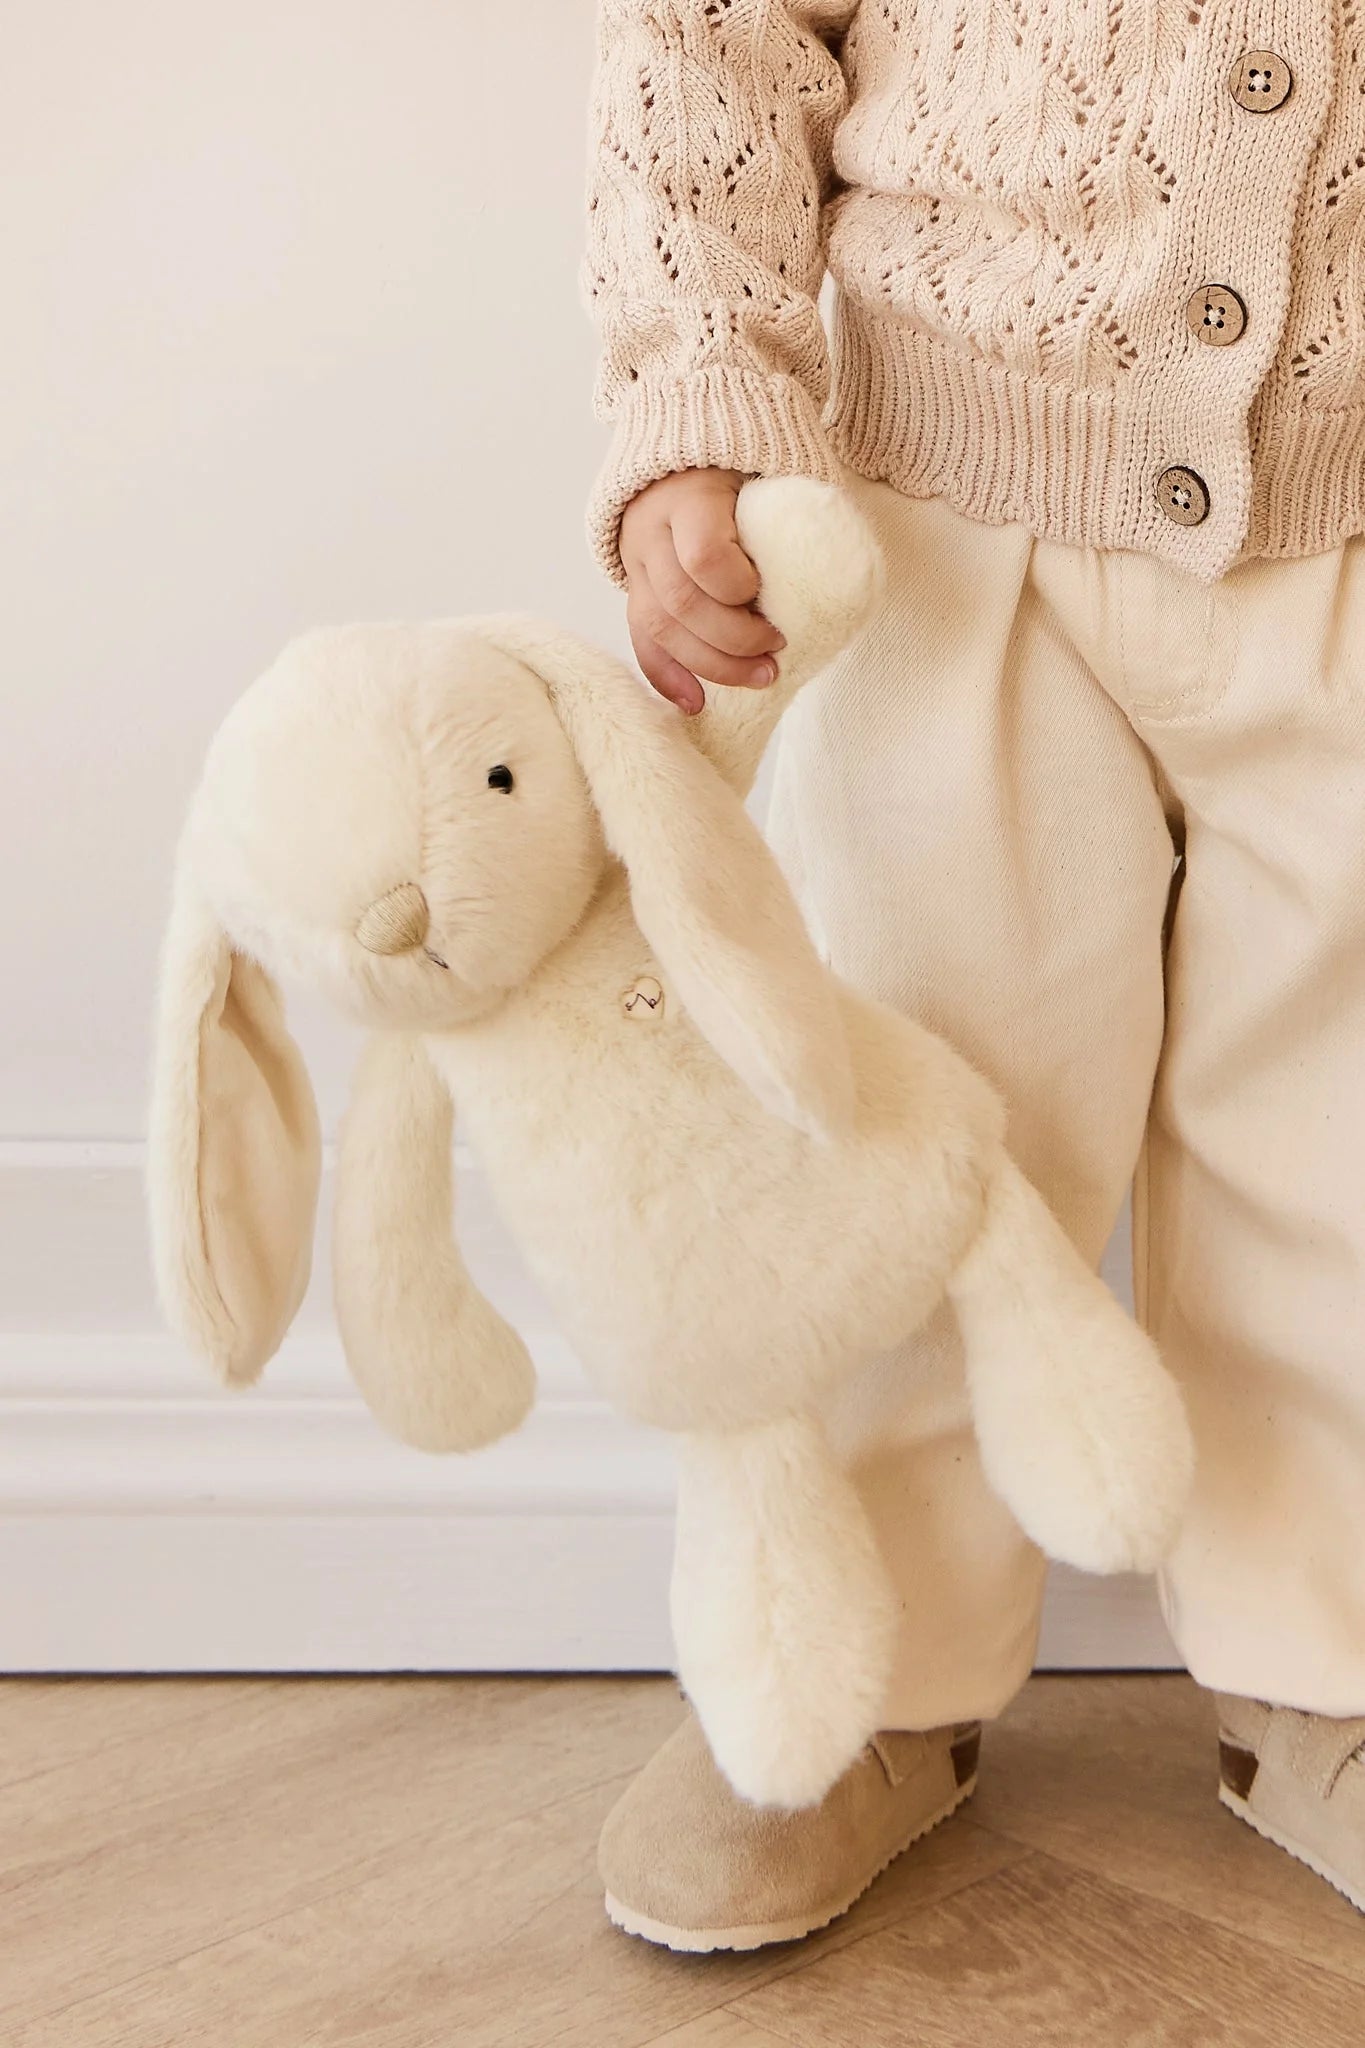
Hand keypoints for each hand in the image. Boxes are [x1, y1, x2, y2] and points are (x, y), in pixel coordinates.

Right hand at [619, 468, 784, 714]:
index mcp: (688, 496)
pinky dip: (668, 676)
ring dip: (711, 665)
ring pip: (660, 628)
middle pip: (681, 603)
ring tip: (758, 679)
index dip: (738, 588)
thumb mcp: (766, 473)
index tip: (768, 596)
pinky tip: (695, 703)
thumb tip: (837, 568)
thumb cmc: (739, 470)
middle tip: (776, 653)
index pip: (703, 556)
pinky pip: (642, 641)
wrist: (683, 461)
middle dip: (733, 641)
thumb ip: (790, 509)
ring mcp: (636, 564)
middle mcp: (652, 531)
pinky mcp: (634, 591)